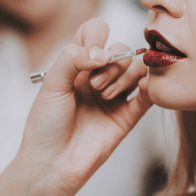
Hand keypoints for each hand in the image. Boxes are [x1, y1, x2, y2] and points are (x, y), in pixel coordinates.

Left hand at [0, 18, 151, 195]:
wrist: (52, 163)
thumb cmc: (46, 125)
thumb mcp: (51, 84)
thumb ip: (73, 58)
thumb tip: (104, 52)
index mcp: (77, 65)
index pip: (95, 32)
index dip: (97, 36)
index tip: (90, 53)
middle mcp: (97, 76)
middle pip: (120, 49)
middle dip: (111, 63)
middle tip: (94, 85)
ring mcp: (114, 95)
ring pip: (136, 68)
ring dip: (123, 76)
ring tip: (105, 96)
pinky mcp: (128, 116)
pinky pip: (149, 95)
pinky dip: (149, 87)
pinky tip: (141, 88)